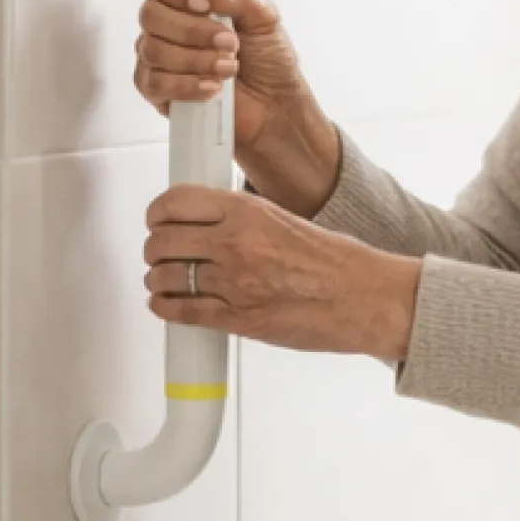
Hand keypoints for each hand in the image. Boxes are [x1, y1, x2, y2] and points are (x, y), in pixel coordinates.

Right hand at [132, 0, 338, 208]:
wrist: (274, 108)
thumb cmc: (269, 61)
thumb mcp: (266, 20)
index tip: (203, 2)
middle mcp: (168, 23)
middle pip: (150, 13)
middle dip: (193, 30)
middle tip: (229, 42)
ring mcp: (158, 55)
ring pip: (152, 48)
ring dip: (196, 59)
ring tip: (229, 68)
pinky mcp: (157, 88)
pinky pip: (154, 81)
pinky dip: (186, 85)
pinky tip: (212, 88)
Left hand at [145, 185, 421, 364]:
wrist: (364, 298)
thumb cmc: (336, 262)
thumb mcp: (283, 219)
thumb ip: (242, 220)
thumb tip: (208, 224)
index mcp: (246, 212)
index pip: (174, 202)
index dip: (157, 213)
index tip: (158, 219)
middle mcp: (234, 243)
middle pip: (162, 241)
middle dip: (155, 249)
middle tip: (161, 252)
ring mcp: (233, 282)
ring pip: (165, 277)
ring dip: (158, 280)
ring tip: (165, 281)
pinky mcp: (237, 318)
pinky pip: (182, 311)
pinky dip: (166, 308)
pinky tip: (166, 304)